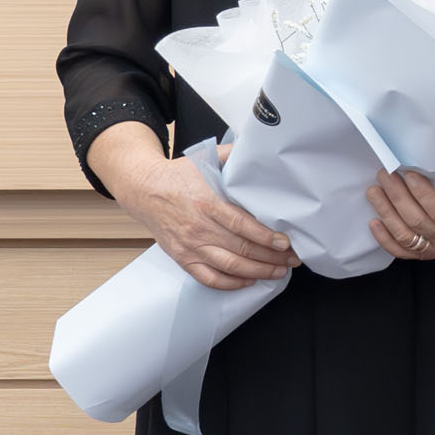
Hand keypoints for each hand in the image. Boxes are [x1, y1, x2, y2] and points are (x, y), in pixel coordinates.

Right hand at [112, 143, 298, 290]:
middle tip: (292, 259)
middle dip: (271, 257)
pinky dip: (230, 284)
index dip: (266, 237)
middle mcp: (198, 228)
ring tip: (278, 271)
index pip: (242, 225)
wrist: (142, 189)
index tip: (285, 242)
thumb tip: (257, 150)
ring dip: (257, 272)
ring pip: (228, 267)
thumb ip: (232, 155)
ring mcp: (189, 246)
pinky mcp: (182, 258)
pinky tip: (249, 280)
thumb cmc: (176, 175)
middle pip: (241, 249)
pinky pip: (208, 278)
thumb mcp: (205, 159)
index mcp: (206, 203)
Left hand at [367, 170, 434, 259]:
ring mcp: (434, 249)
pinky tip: (373, 222)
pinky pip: (400, 250)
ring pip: (404, 236)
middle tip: (385, 175)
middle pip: (416, 220)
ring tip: (374, 191)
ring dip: (386, 213)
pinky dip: (384, 239)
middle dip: (397, 196)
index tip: (409, 174)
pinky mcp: (423, 253)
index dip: (422, 193)